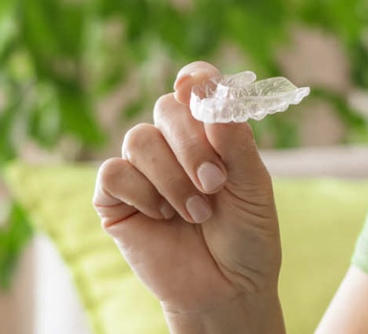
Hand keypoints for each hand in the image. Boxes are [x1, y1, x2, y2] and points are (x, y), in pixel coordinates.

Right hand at [94, 62, 284, 324]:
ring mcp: (142, 169)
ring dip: (172, 178)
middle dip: (192, 145)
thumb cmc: (246, 235)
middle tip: (214, 184)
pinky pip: (114, 172)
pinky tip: (162, 216)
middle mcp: (173, 143)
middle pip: (166, 108)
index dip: (196, 79)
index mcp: (210, 131)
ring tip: (196, 212)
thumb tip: (212, 94)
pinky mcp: (115, 198)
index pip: (196, 86)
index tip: (197, 87)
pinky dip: (143, 193)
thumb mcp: (253, 186)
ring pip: (139, 139)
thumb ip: (235, 141)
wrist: (228, 288)